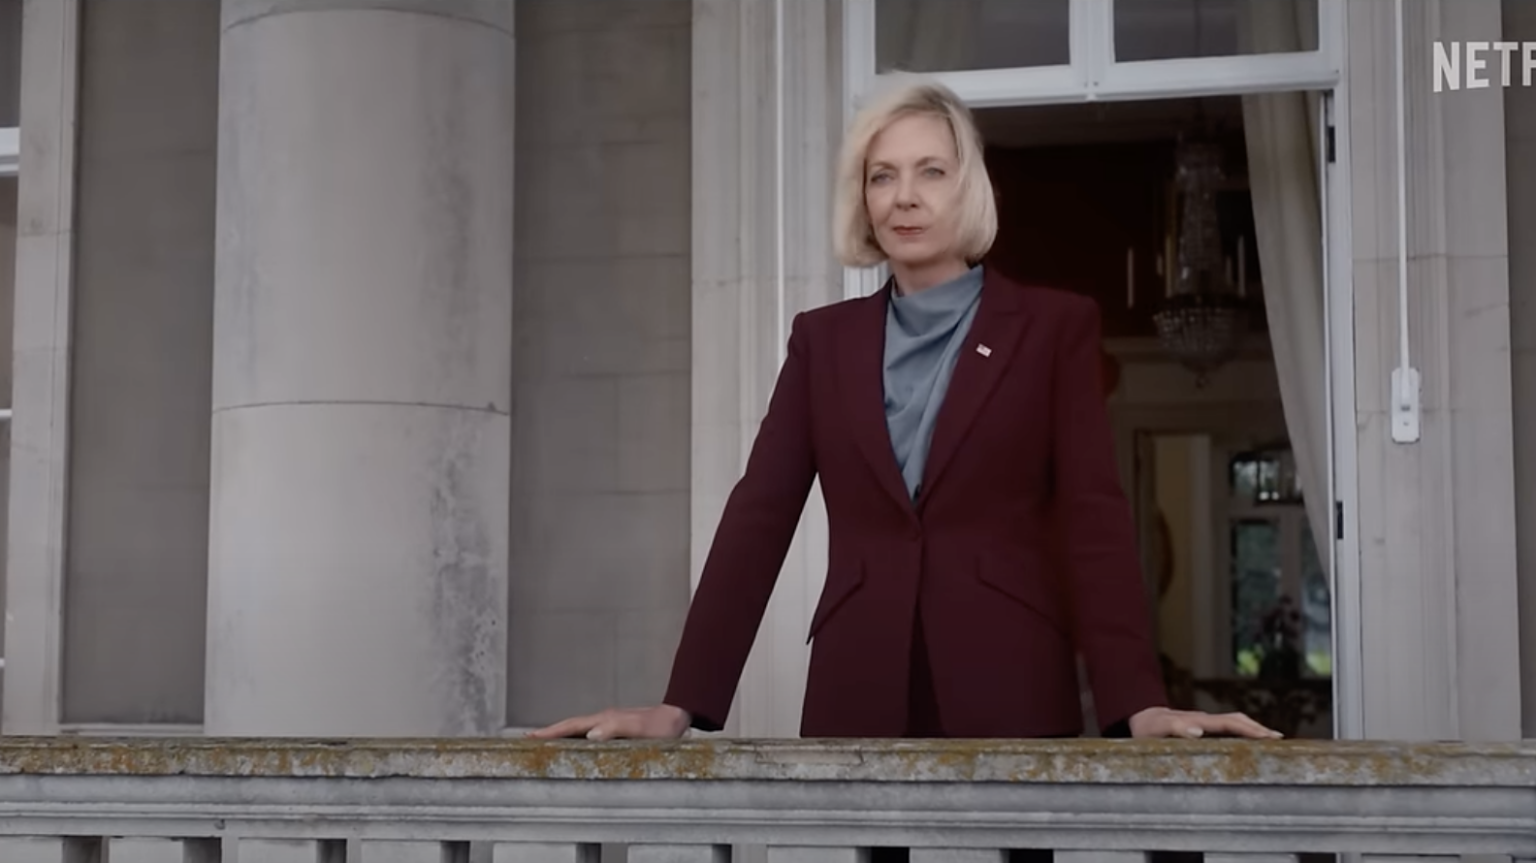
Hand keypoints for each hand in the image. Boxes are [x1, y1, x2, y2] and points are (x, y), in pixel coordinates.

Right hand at [524, 704, 691, 740]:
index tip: (531, 738)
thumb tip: (590, 734)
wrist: (679, 716)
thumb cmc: (662, 725)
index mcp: (606, 719)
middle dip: (550, 733)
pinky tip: (576, 745)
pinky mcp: (618, 729)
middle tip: (529, 740)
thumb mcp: (640, 728)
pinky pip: (590, 733)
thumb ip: (616, 728)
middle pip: (571, 726)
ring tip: (545, 743)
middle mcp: (605, 719)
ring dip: (561, 735)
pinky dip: (576, 738)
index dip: (551, 732)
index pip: (572, 726)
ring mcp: (610, 723)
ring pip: (579, 729)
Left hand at [1128, 706, 1281, 738]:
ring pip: (1233, 722)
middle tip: (1278, 739)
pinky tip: (1250, 741)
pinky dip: (1242, 732)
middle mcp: (1203, 720)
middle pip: (1236, 720)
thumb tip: (1199, 732)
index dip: (1248, 729)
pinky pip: (1226, 728)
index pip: (1229, 723)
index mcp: (1197, 720)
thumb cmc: (1148, 728)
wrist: (1139, 720)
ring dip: (1252, 729)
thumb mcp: (1157, 729)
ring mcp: (1203, 722)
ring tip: (1272, 739)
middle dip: (1257, 728)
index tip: (1267, 737)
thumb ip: (1176, 728)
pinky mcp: (1201, 727)